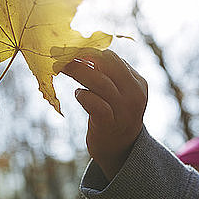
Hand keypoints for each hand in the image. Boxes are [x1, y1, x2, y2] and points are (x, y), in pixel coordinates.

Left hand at [62, 50, 147, 179]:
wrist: (120, 150)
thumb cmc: (114, 115)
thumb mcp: (118, 93)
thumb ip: (107, 75)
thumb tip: (80, 51)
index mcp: (138, 82)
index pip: (113, 58)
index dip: (89, 50)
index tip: (70, 48)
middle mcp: (134, 94)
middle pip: (107, 65)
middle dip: (81, 57)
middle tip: (60, 54)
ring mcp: (124, 110)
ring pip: (99, 82)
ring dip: (77, 71)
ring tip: (62, 68)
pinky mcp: (109, 124)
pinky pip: (94, 103)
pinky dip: (82, 95)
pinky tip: (78, 94)